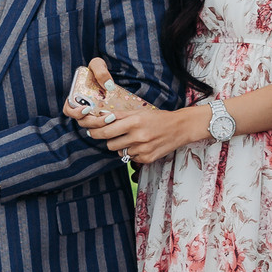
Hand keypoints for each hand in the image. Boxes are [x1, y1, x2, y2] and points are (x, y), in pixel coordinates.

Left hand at [78, 81, 204, 165]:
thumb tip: (100, 117)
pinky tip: (142, 145)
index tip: (92, 131)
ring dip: (121, 146)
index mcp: (135, 122)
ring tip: (132, 139)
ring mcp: (143, 150)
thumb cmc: (158, 118)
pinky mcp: (147, 159)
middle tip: (113, 135)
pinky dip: (132, 153)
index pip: (106, 131)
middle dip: (109, 140)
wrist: (180, 128)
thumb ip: (120, 116)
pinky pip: (131, 158)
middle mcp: (138, 137)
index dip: (95, 132)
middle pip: (110, 144)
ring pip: (119, 152)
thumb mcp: (139, 112)